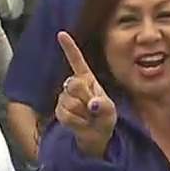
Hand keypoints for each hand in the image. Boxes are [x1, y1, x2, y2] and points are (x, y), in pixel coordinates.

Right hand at [54, 31, 116, 156]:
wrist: (96, 137)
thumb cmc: (104, 119)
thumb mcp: (110, 111)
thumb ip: (103, 105)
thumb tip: (91, 104)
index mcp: (87, 79)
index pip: (77, 61)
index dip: (69, 47)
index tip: (61, 33)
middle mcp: (74, 85)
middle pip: (75, 85)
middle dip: (86, 98)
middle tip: (94, 109)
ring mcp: (64, 98)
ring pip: (71, 103)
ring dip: (84, 114)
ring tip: (88, 118)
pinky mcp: (59, 111)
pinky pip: (67, 116)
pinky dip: (78, 123)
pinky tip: (82, 124)